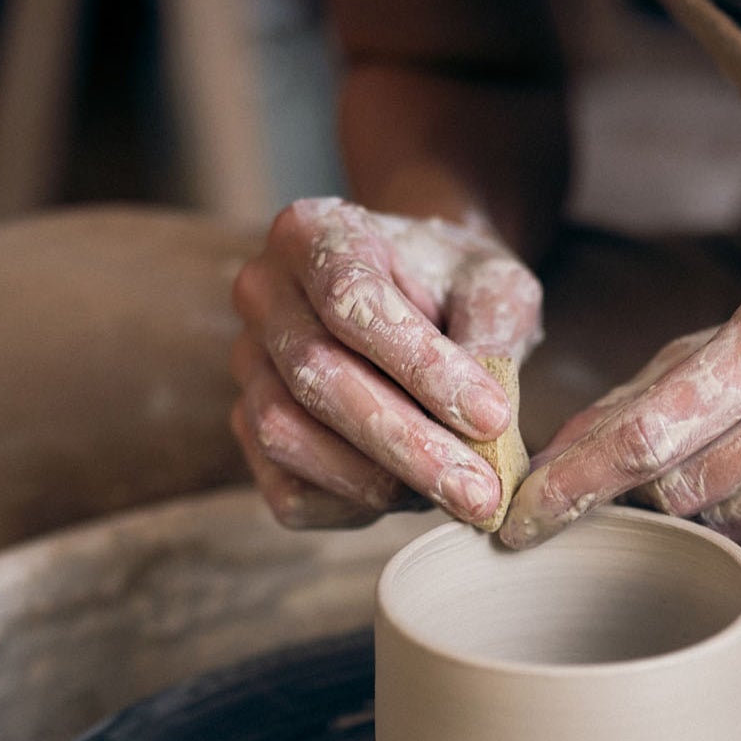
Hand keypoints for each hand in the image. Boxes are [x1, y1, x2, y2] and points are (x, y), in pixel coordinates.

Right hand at [230, 199, 541, 528]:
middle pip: (315, 375)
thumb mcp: (494, 285)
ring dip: (378, 480)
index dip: (422, 367)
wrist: (419, 292)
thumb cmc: (454, 285)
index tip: (492, 417)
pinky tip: (410, 498)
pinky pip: (284, 487)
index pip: (351, 301)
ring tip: (454, 495)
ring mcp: (246, 364)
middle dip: (406, 444)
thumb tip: (484, 424)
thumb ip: (494, 336)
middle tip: (480, 492)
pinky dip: (351, 507)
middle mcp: (262, 293)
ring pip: (287, 434)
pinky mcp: (248, 429)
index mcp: (313, 233)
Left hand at [501, 285, 740, 575]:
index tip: (517, 521)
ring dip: (701, 520)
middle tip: (644, 482)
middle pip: (681, 487)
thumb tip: (543, 469)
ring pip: (724, 533)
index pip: (653, 427)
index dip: (574, 483)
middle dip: (643, 494)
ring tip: (734, 477)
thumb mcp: (739, 338)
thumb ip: (641, 397)